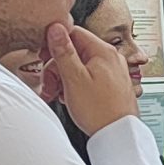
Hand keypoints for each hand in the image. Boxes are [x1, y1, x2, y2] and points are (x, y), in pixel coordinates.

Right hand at [47, 20, 141, 136]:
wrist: (119, 136)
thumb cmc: (100, 111)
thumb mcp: (74, 78)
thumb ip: (64, 51)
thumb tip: (56, 28)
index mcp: (103, 51)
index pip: (73, 33)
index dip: (55, 43)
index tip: (44, 56)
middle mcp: (111, 58)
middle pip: (75, 52)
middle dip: (57, 67)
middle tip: (49, 83)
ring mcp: (112, 72)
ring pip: (80, 67)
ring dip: (63, 78)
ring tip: (57, 94)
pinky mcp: (111, 86)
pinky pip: (88, 78)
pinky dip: (75, 86)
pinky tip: (69, 97)